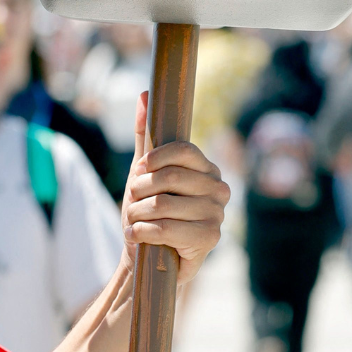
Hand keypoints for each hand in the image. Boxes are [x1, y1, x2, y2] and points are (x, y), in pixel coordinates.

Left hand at [120, 91, 229, 284]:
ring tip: (134, 221)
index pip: (183, 150)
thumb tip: (145, 94)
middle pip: (170, 177)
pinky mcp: (209, 240)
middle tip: (132, 200)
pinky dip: (142, 232)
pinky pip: (165, 229)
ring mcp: (217, 215)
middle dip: (139, 190)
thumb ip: (145, 135)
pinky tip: (137, 236)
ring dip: (137, 213)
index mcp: (207, 169)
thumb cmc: (148, 213)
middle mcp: (219, 189)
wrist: (148, 257)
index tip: (139, 171)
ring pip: (163, 204)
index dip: (154, 159)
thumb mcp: (143, 172)